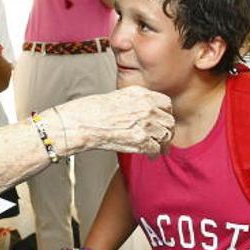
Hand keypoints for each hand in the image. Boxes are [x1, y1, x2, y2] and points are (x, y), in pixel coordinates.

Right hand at [54, 85, 173, 155]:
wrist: (81, 122)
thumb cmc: (91, 110)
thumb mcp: (118, 96)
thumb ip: (135, 102)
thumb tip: (144, 112)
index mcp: (141, 94)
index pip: (166, 104)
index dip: (165, 114)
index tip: (162, 120)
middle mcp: (147, 107)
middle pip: (169, 121)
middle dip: (166, 131)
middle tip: (163, 138)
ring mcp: (145, 124)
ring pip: (165, 136)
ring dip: (162, 143)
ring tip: (158, 148)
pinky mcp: (140, 141)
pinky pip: (156, 149)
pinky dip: (154, 154)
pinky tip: (150, 155)